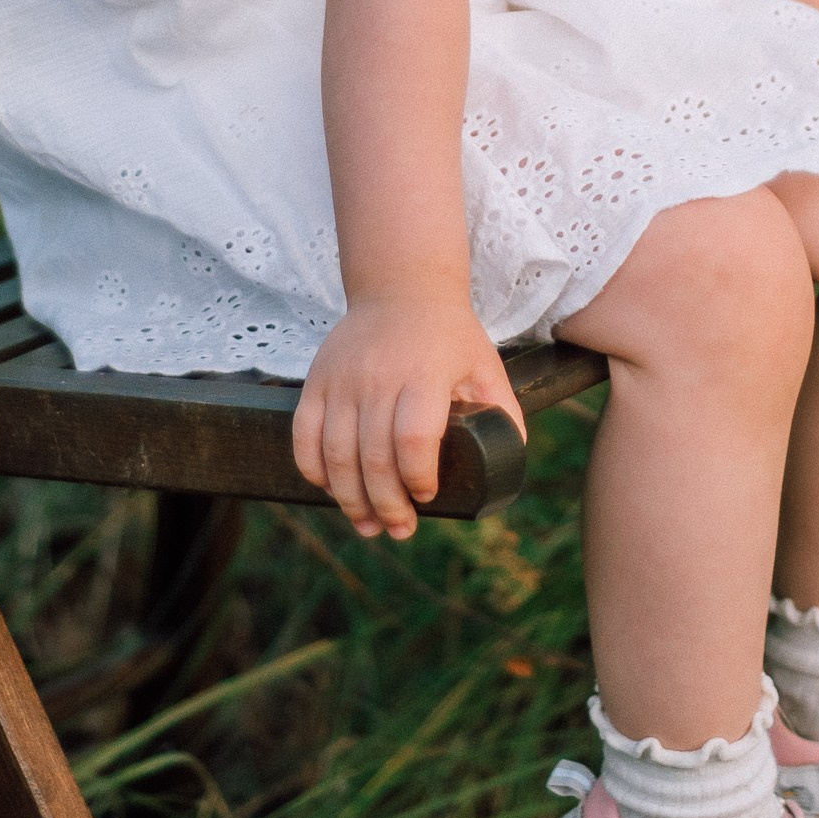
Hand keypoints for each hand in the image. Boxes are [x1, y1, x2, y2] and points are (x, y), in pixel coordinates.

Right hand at [292, 291, 526, 539]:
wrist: (400, 288)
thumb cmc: (449, 335)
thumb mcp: (485, 365)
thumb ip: (502, 411)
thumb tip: (513, 459)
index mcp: (424, 374)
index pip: (414, 439)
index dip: (418, 477)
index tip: (428, 495)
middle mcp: (378, 377)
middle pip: (374, 457)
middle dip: (387, 505)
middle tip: (400, 529)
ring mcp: (342, 379)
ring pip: (336, 455)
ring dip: (351, 499)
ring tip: (368, 524)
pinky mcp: (316, 381)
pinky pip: (304, 437)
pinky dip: (315, 471)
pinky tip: (334, 490)